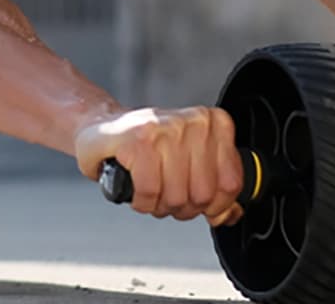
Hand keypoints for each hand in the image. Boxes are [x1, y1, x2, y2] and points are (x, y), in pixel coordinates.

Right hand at [75, 106, 243, 225]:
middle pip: (203, 194)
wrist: (103, 128)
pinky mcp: (138, 140)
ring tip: (151, 190)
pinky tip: (137, 190)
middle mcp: (193, 122)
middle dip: (183, 207)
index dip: (214, 205)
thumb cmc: (147, 145)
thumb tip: (231, 213)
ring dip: (160, 206)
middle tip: (167, 194)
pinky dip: (141, 201)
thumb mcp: (190, 161)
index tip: (199, 203)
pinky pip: (150, 192)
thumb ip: (216, 187)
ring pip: (177, 196)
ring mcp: (166, 129)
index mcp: (212, 123)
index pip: (231, 182)